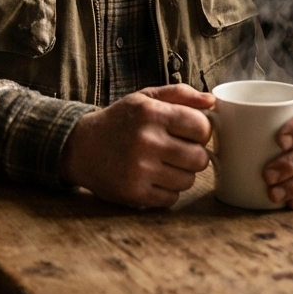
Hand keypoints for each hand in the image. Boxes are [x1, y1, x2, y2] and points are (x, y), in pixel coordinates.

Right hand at [59, 85, 214, 207]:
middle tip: (179, 150)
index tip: (191, 132)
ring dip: (182, 174)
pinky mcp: (134, 193)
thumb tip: (211, 101)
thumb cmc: (119, 120)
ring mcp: (140, 169)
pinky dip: (167, 190)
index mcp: (151, 113)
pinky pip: (171, 198)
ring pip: (188, 180)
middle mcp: (146, 141)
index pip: (201, 126)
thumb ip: (179, 95)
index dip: (202, 130)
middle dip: (194, 154)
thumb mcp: (145, 98)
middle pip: (199, 158)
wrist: (81, 147)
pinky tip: (154, 178)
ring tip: (165, 164)